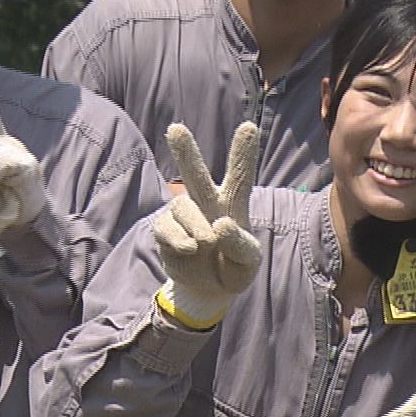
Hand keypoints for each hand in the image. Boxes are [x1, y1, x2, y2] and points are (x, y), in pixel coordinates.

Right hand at [154, 122, 261, 326]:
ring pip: (182, 207)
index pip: (240, 176)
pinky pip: (166, 228)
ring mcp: (184, 214)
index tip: (249, 127)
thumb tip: (220, 224)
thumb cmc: (235, 267)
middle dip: (186, 152)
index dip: (243, 153)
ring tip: (204, 243)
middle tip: (175, 129)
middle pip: (196, 175)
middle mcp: (207, 202)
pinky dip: (178, 239)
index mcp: (234, 203)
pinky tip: (189, 249)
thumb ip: (240, 245)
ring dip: (195, 226)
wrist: (210, 289)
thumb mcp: (248, 261)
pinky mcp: (165, 230)